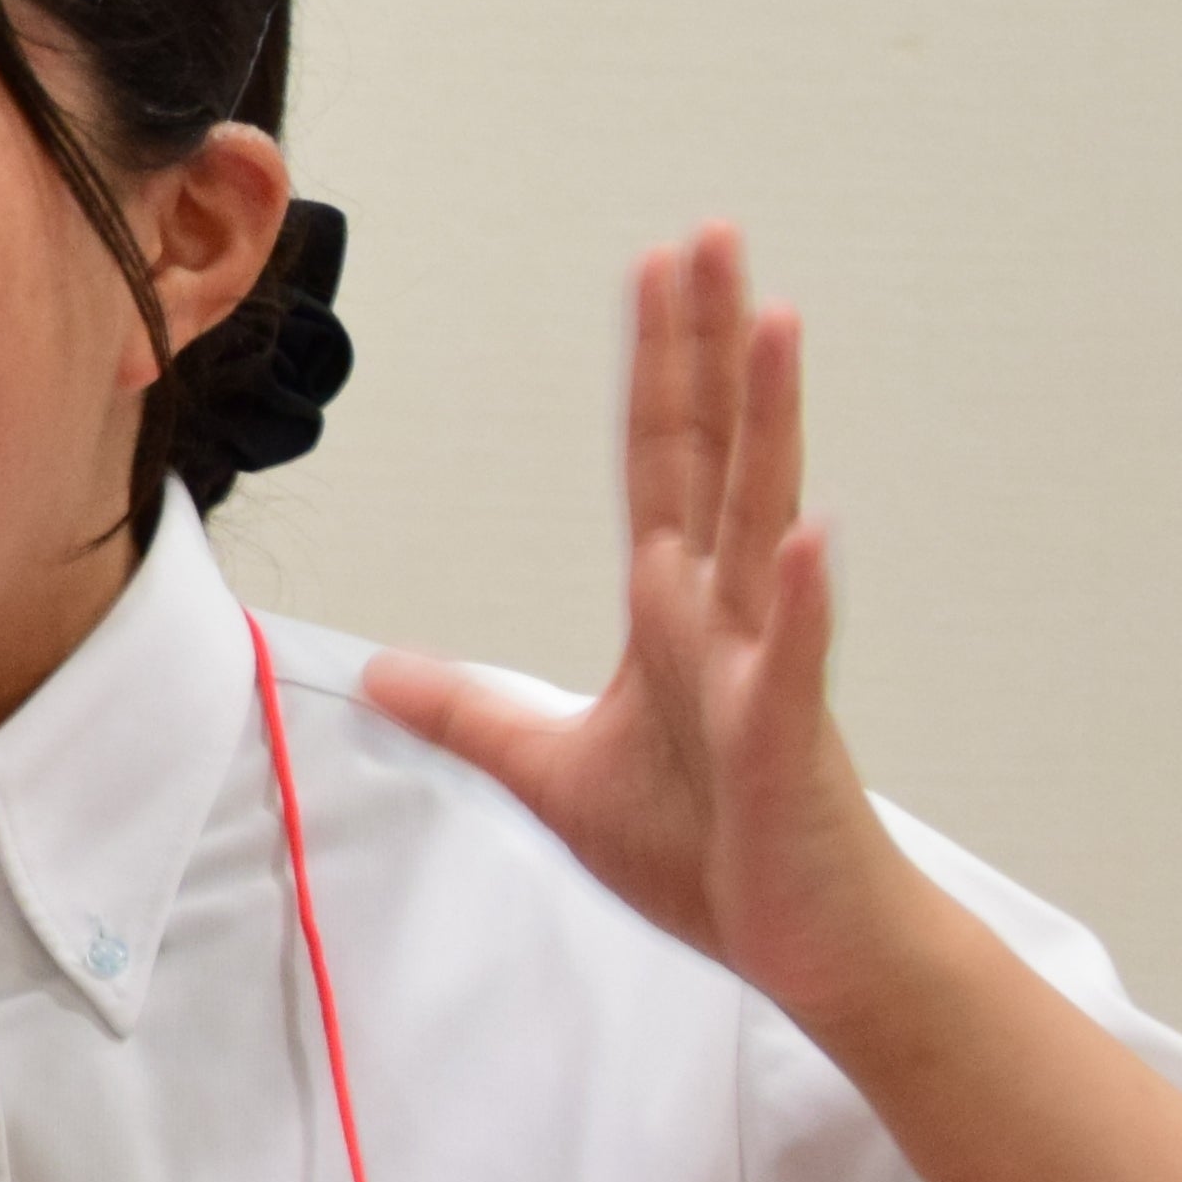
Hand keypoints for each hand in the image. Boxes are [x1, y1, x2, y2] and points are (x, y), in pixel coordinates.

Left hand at [361, 227, 931, 1030]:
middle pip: (712, 453)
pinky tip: (801, 530)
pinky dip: (798, 594)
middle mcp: (725, 612)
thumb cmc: (709, 854)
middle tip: (709, 237)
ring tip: (769, 322)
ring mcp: (766, 665)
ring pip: (760, 518)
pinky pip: (795, 653)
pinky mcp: (789, 736)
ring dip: (765, 421)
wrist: (802, 943)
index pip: (659, 461)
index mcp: (673, 609)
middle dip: (706, 346)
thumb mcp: (550, 772)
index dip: (654, 366)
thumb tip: (380, 673)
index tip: (652, 272)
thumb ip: (470, 713)